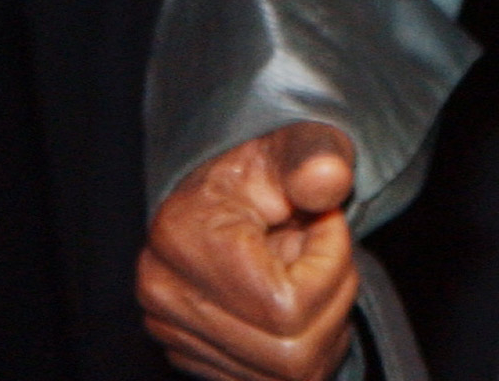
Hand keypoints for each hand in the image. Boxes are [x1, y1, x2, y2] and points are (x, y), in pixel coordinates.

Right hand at [138, 124, 357, 380]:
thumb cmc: (267, 164)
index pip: (286, 305)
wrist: (229, 185)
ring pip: (287, 375)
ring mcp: (176, 339)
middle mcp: (166, 301)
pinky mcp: (194, 360)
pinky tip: (299, 299)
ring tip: (309, 269)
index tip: (326, 220)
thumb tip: (330, 181)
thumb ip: (315, 155)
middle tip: (324, 248)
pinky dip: (304, 345)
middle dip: (331, 298)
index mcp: (181, 238)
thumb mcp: (297, 142)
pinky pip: (272, 380)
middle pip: (290, 352)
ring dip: (322, 323)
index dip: (329, 266)